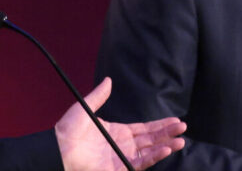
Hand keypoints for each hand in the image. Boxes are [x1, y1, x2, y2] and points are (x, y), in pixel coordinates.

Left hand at [55, 77, 186, 170]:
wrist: (58, 149)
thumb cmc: (68, 130)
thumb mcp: (85, 108)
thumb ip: (99, 96)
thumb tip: (109, 80)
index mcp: (117, 131)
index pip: (144, 128)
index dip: (159, 124)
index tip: (175, 119)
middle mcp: (122, 145)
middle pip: (150, 139)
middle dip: (167, 133)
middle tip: (183, 127)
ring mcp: (121, 158)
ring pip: (149, 152)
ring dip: (165, 145)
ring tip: (181, 139)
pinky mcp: (119, 168)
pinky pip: (140, 163)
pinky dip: (154, 156)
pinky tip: (166, 148)